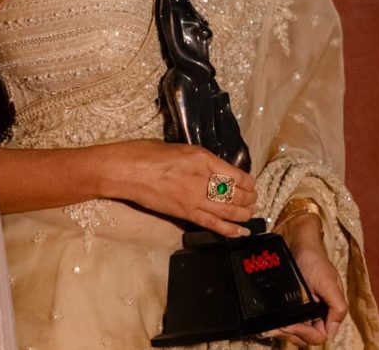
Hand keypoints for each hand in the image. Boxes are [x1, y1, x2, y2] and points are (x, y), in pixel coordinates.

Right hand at [97, 140, 257, 237]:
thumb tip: (211, 169)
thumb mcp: (179, 148)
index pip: (237, 175)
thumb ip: (198, 160)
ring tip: (250, 214)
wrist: (125, 171)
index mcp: (202, 158)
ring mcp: (194, 198)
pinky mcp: (185, 213)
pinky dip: (229, 230)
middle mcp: (203, 179)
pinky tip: (241, 232)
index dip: (249, 182)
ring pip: (229, 211)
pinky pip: (213, 224)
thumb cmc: (145, 153)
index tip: (251, 184)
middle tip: (253, 200)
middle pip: (236, 194)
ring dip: (244, 214)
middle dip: (250, 199)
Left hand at [263, 213, 347, 346]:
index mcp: (326, 310)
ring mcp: (298, 308)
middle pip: (302, 337)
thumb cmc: (314, 259)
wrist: (295, 239)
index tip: (290, 324)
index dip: (304, 334)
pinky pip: (280, 319)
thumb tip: (331, 331)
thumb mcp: (329, 283)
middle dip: (289, 334)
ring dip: (279, 331)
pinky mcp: (284, 303)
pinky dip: (273, 323)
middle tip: (274, 326)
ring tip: (268, 327)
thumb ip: (337, 308)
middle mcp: (313, 312)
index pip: (318, 336)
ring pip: (290, 331)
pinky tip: (265, 323)